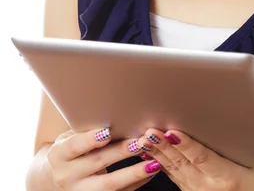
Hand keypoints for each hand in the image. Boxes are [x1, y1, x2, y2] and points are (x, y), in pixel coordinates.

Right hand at [46, 126, 162, 189]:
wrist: (62, 174)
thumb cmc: (73, 147)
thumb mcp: (72, 136)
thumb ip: (88, 128)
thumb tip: (117, 111)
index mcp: (59, 155)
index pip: (74, 146)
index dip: (90, 139)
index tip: (108, 131)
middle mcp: (66, 176)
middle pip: (97, 162)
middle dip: (121, 152)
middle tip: (141, 141)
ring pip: (109, 185)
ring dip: (133, 173)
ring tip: (153, 162)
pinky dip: (137, 183)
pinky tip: (152, 170)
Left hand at [132, 127, 253, 190]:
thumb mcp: (253, 162)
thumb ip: (234, 142)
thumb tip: (218, 115)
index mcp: (227, 177)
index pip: (201, 158)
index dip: (185, 144)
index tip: (172, 132)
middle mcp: (208, 187)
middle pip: (182, 163)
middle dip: (164, 146)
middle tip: (150, 130)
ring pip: (172, 169)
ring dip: (157, 153)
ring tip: (144, 138)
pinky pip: (171, 175)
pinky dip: (158, 162)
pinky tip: (147, 151)